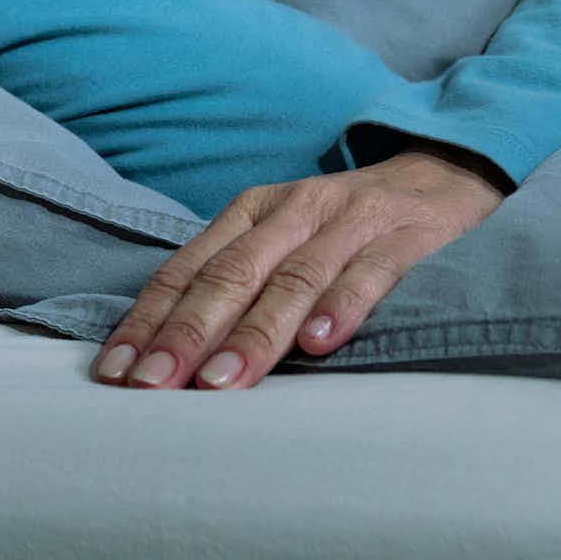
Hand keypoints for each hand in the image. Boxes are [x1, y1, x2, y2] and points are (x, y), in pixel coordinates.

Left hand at [92, 142, 509, 391]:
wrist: (445, 171)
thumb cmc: (348, 225)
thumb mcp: (284, 237)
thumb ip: (237, 283)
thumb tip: (167, 356)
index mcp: (251, 213)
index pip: (187, 270)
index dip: (149, 321)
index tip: (115, 374)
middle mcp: (293, 211)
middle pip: (230, 276)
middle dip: (186, 334)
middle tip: (153, 388)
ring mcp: (351, 221)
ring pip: (293, 278)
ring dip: (254, 333)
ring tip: (222, 382)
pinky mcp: (407, 235)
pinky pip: (371, 272)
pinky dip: (342, 307)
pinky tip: (319, 346)